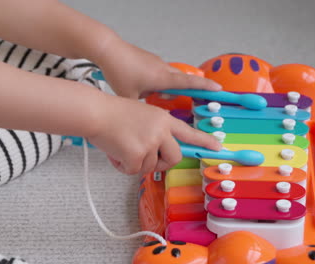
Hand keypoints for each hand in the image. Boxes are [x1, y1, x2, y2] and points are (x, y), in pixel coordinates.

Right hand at [87, 95, 220, 174]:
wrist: (96, 113)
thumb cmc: (113, 113)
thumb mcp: (143, 115)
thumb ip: (156, 132)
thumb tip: (158, 155)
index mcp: (163, 119)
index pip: (189, 132)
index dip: (204, 141)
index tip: (218, 147)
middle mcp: (161, 130)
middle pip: (174, 158)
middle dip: (162, 164)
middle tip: (148, 161)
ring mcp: (150, 143)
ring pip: (150, 167)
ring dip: (135, 163)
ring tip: (121, 148)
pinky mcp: (137, 154)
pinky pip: (133, 171)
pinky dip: (122, 166)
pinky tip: (114, 152)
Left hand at [94, 38, 221, 98]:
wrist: (108, 50)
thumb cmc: (119, 72)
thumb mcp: (130, 97)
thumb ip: (141, 110)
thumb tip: (149, 119)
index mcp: (162, 78)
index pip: (190, 82)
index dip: (205, 87)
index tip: (219, 89)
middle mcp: (163, 69)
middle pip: (183, 80)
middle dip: (190, 89)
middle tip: (195, 99)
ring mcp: (157, 63)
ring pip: (171, 78)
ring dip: (169, 88)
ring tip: (157, 96)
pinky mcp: (150, 60)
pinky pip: (161, 73)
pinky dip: (159, 82)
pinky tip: (145, 87)